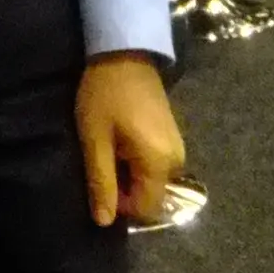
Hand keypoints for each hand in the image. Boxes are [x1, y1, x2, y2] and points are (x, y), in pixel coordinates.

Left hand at [74, 52, 184, 227]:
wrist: (124, 51)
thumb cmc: (105, 95)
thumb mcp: (96, 140)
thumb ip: (102, 182)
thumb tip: (104, 221)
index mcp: (159, 163)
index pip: (146, 208)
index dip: (120, 205)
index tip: (100, 181)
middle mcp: (176, 159)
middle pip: (152, 195)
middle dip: (125, 189)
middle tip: (103, 162)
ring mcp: (177, 146)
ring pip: (153, 180)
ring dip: (130, 174)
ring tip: (110, 149)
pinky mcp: (172, 135)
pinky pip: (156, 164)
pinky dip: (137, 162)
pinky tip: (121, 140)